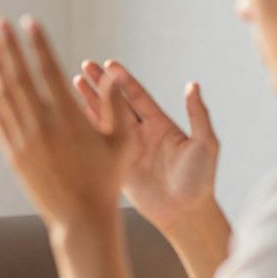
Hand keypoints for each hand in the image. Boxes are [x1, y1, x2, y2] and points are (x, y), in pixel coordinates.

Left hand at [0, 17, 136, 234]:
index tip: (29, 22)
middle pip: (19, 76)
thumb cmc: (107, 180)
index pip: (48, 70)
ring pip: (5, 95)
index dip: (38, 43)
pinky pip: (0, 119)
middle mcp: (42, 125)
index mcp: (69, 117)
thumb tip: (112, 75)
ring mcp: (24, 140)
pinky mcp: (14, 154)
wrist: (80, 218)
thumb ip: (115, 106)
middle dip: (9, 46)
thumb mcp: (122, 142)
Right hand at [74, 60, 219, 231]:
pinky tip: (71, 114)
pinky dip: (85, 126)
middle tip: (85, 65)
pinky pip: (98, 142)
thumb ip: (198, 115)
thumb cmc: (200, 180)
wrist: (185, 212)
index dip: (123, 80)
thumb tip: (193, 86)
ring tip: (73, 83)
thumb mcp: (205, 144)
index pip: (137, 96)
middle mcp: (141, 133)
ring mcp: (126, 148)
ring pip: (103, 118)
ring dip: (89, 100)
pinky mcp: (116, 164)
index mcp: (161, 125)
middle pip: (116, 102)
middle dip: (101, 83)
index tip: (109, 64)